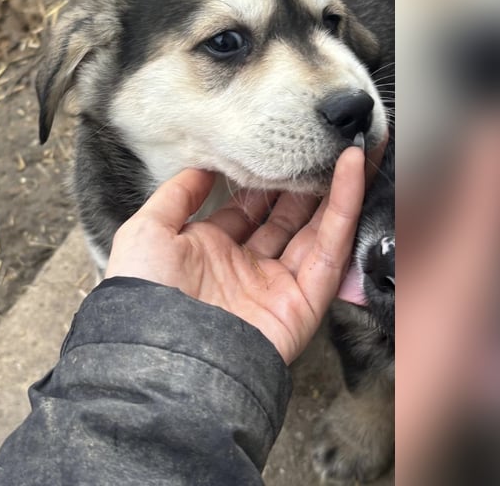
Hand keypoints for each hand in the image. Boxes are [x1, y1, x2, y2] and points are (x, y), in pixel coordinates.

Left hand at [105, 146, 370, 363]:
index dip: (264, 183)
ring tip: (352, 148)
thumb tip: (203, 165)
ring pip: (315, 230)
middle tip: (325, 146)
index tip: (283, 150)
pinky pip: (330, 249)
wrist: (164, 352)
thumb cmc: (146, 294)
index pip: (246, 211)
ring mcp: (276, 285)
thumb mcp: (147, 230)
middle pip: (285, 220)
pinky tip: (353, 172)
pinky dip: (344, 209)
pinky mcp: (304, 301)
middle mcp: (245, 269)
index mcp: (210, 253)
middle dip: (305, 185)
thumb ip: (177, 195)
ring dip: (336, 189)